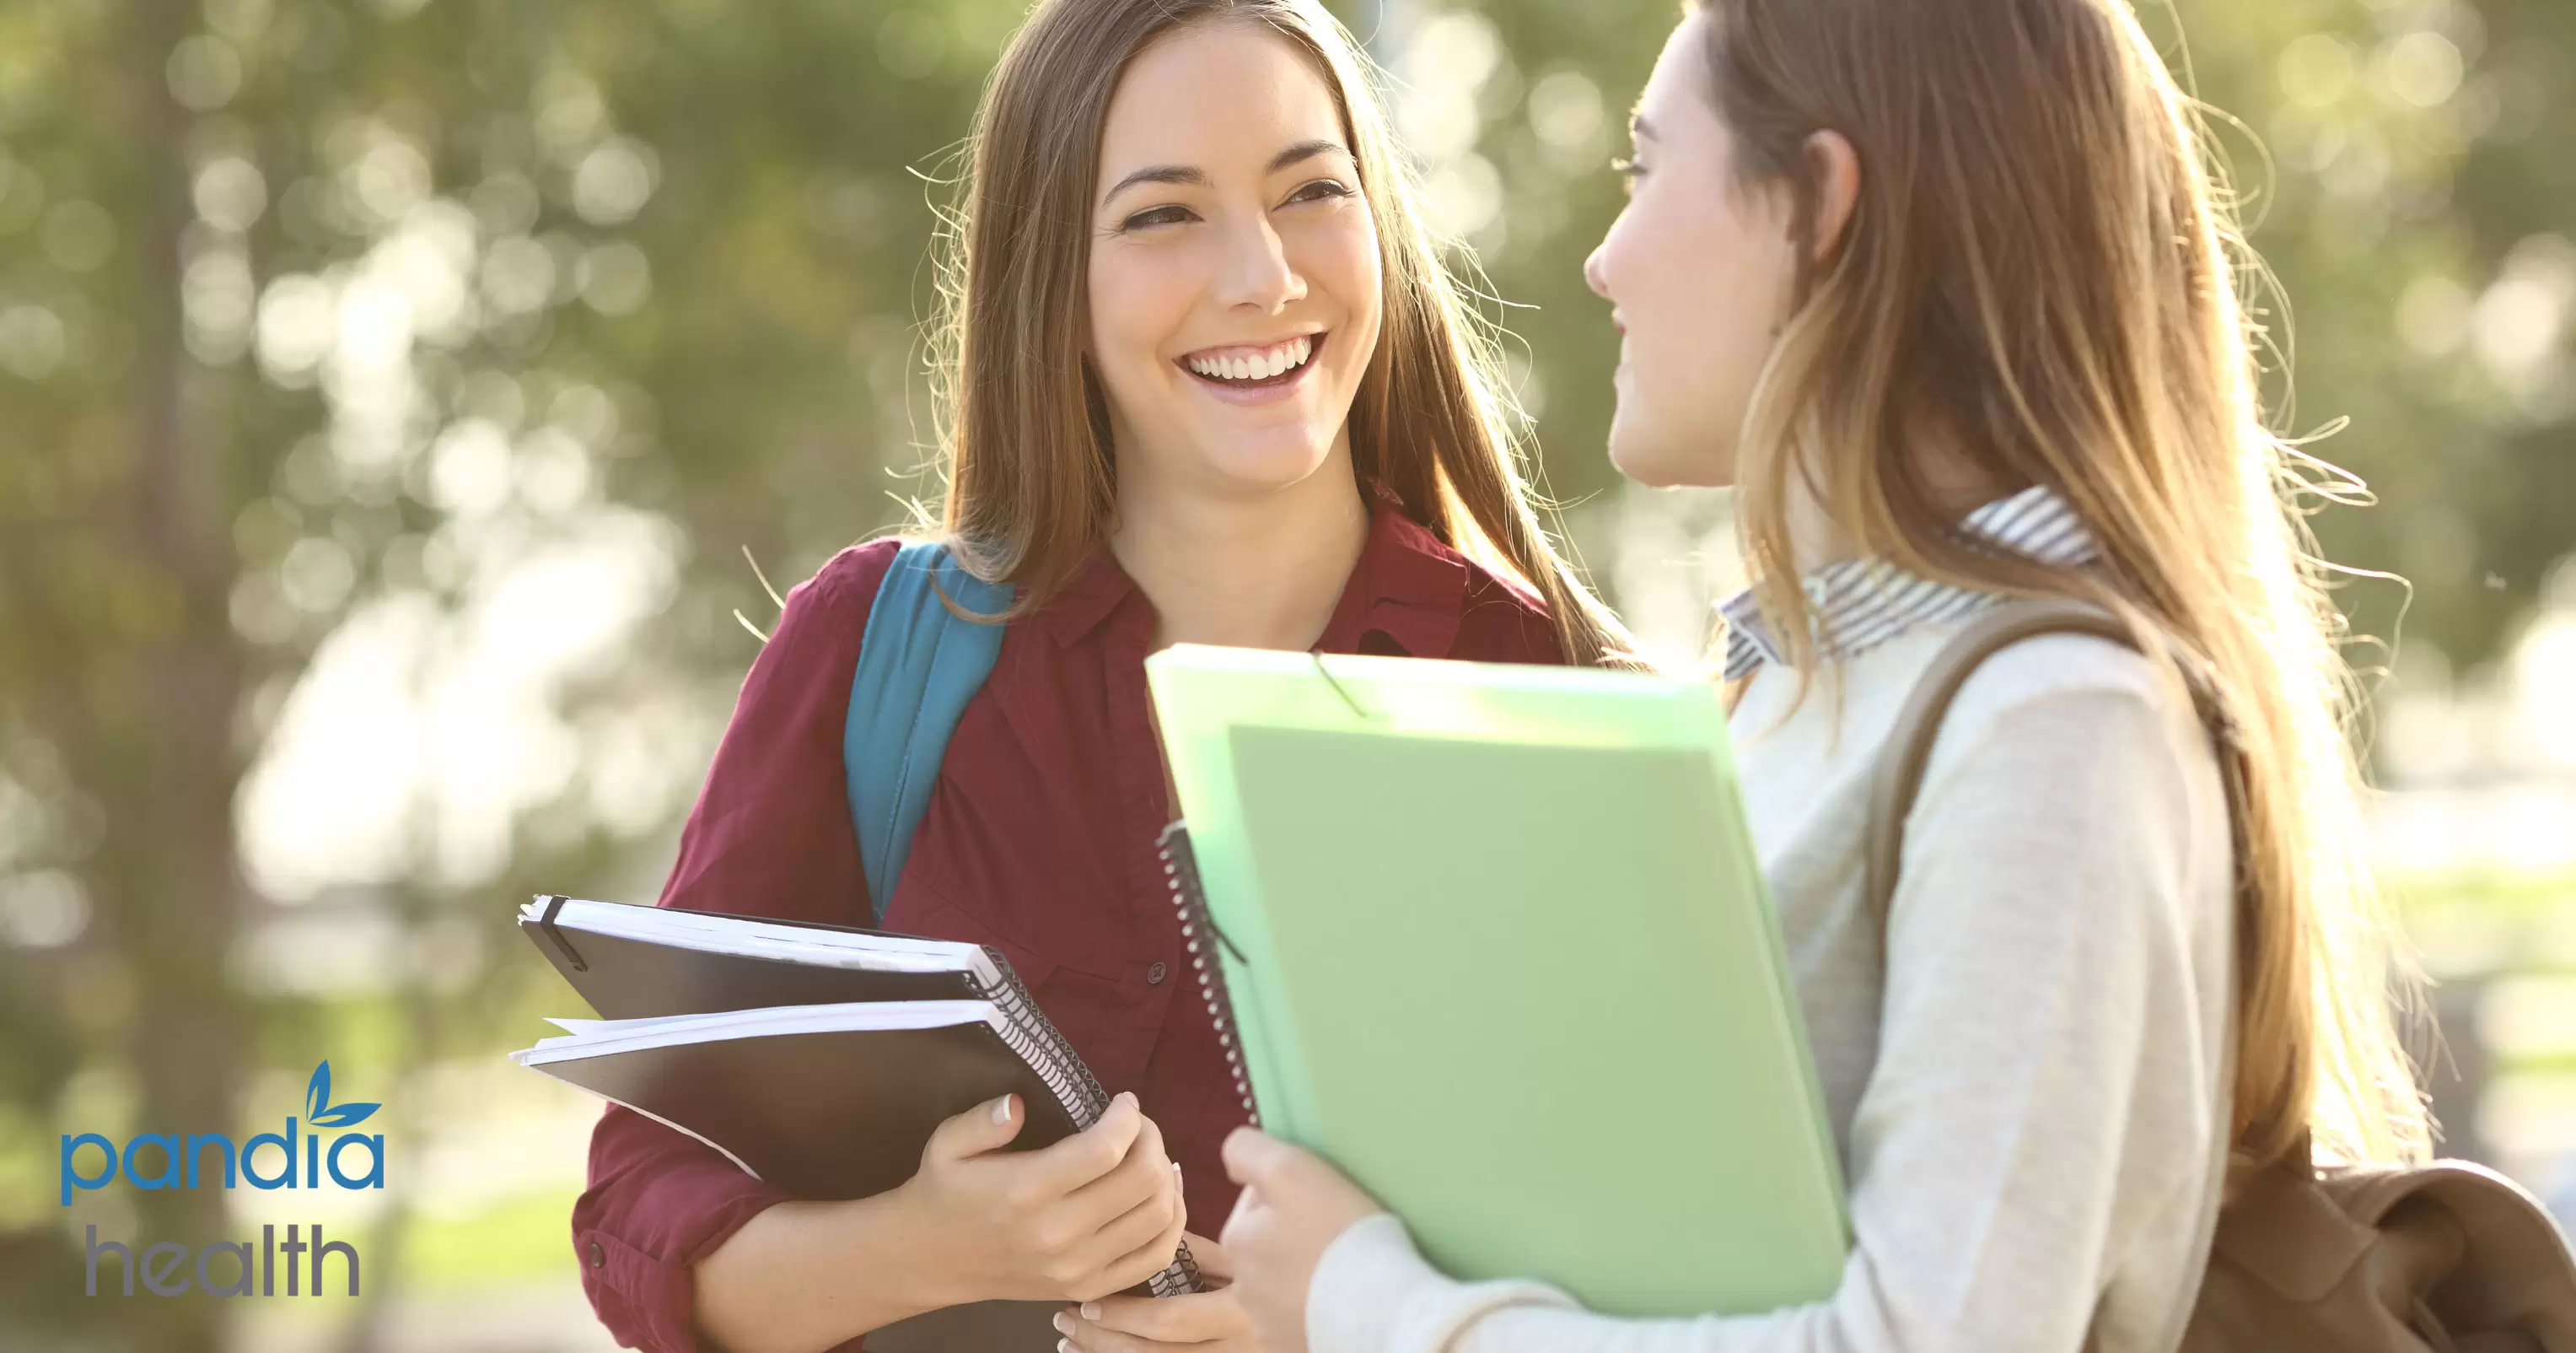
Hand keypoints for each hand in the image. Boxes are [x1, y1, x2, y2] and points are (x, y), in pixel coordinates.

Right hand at [889, 1090, 1188, 1305]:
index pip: (1105, 1150)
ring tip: (1147, 1154)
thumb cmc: (945, 1192)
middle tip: (1137, 1125)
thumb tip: (1018, 1104)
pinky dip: (1172, 1221)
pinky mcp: (1090, 1287)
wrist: (932, 1260)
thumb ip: (983, 1120)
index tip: (1123, 1101)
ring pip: (1159, 1216)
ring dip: (1165, 1175)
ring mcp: (1078, 1268)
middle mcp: (1057, 1235)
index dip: (1128, 1117)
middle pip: (1143, 1179)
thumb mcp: (946, 1144)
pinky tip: (1158, 1193)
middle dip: (1151, 1139)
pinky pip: (1157, 1256)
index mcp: (1024, 1192)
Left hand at [1054, 1232, 1260, 1350]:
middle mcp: (1238, 1346)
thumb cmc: (1280, 1260)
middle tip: (1065, 1319)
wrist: (1315, 1293)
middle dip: (1103, 1340)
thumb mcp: (1239, 1249)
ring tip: (1069, 1342)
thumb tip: (1146, 1220)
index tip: (1088, 1300)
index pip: (1171, 1320)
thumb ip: (1195, 1245)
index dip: (1124, 1314)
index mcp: (1241, 1311)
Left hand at [1218, 1128, 1384, 1352]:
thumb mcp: (1290, 1169)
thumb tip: (1233, 1160)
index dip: (1287, 1193)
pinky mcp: (1293, 1347)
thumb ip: (1248, 1151)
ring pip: (1283, 1285)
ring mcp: (1267, 1324)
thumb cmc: (1336, 1233)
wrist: (1381, 1310)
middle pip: (1267, 1245)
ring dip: (1303, 1274)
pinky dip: (1316, 1307)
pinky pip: (1301, 1318)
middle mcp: (1242, 1286)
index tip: (1319, 1198)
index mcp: (1236, 1239)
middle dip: (1291, 1237)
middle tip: (1335, 1234)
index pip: (1255, 1202)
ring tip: (1342, 1269)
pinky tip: (1342, 1299)